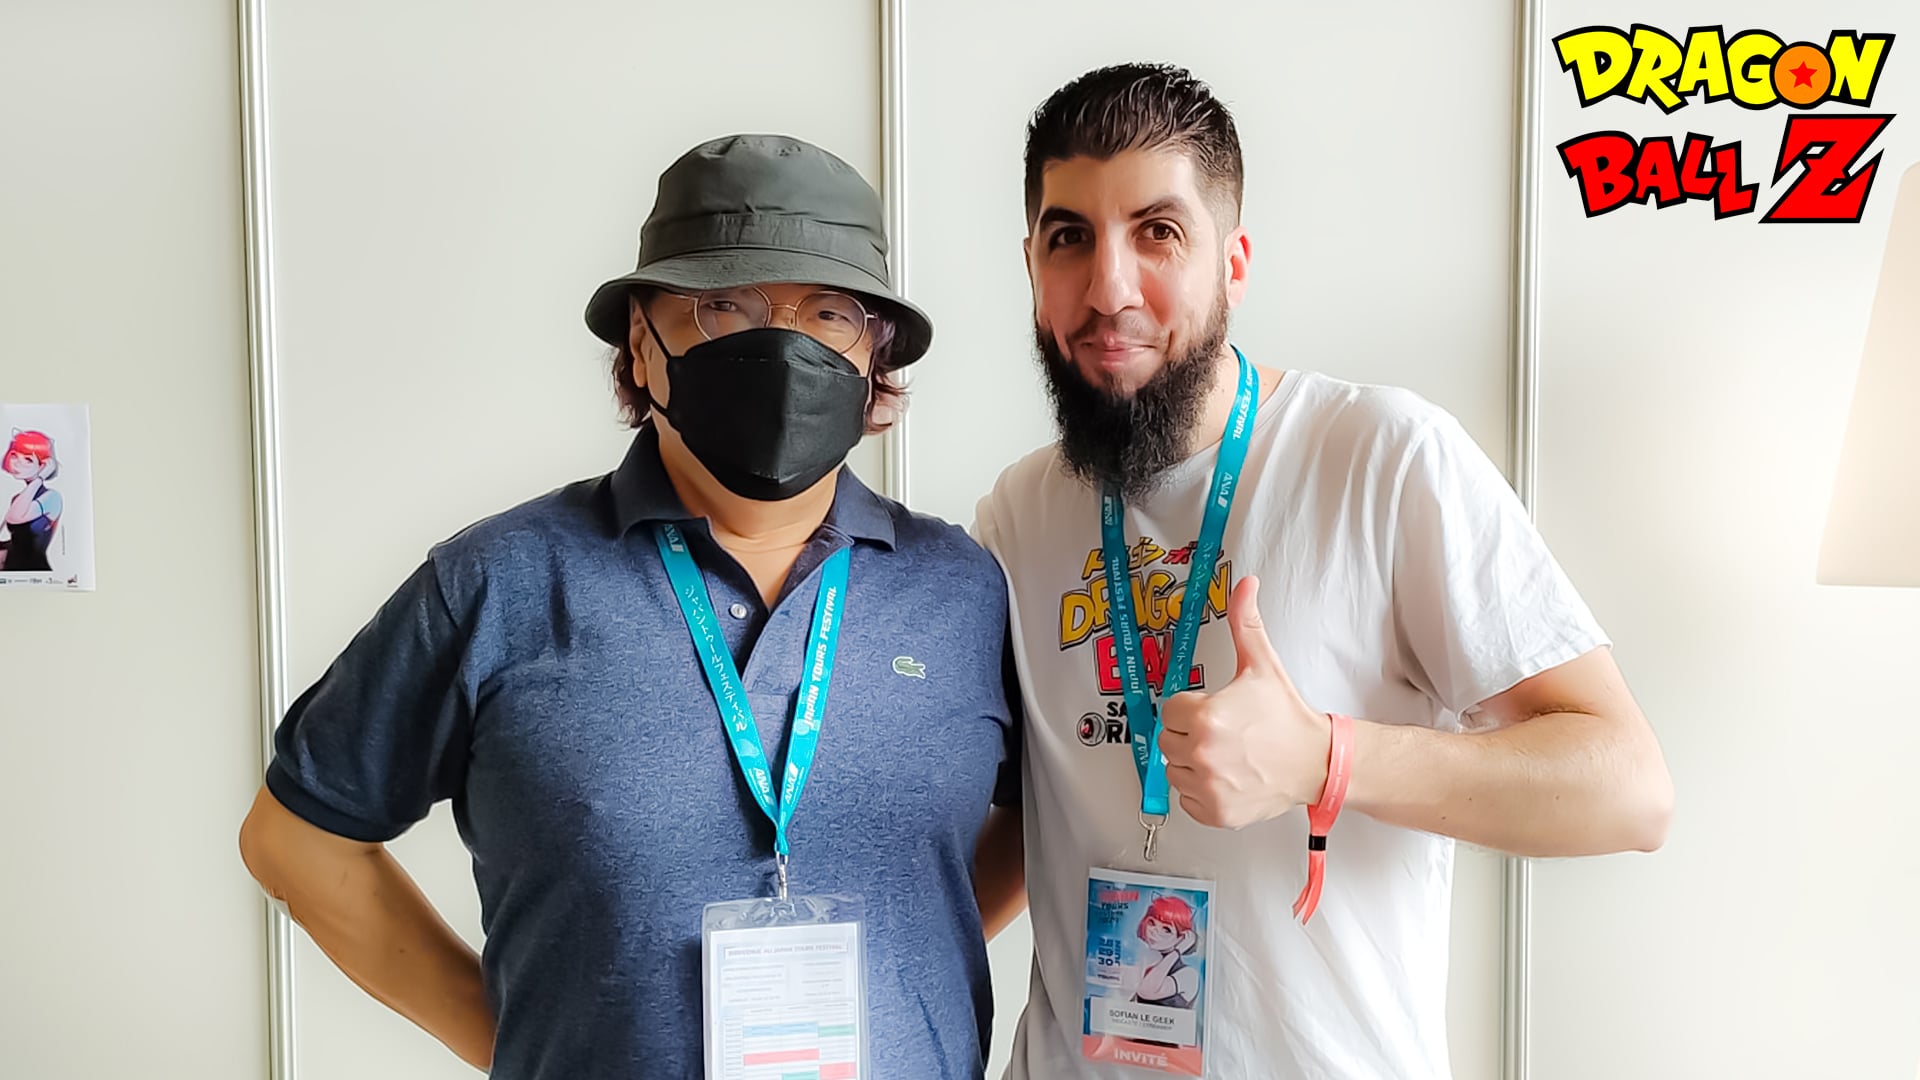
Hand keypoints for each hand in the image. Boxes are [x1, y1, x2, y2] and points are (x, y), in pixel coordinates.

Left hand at [1156, 576, 1332, 828]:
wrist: (1317, 761)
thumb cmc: (1287, 716)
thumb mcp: (1263, 664)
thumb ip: (1245, 622)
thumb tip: (1244, 583)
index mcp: (1207, 717)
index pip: (1170, 709)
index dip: (1191, 706)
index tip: (1215, 710)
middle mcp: (1202, 755)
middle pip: (1169, 739)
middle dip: (1190, 733)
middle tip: (1224, 732)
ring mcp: (1208, 788)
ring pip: (1174, 770)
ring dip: (1192, 762)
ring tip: (1226, 754)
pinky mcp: (1216, 814)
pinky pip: (1186, 800)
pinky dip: (1200, 791)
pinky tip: (1226, 777)